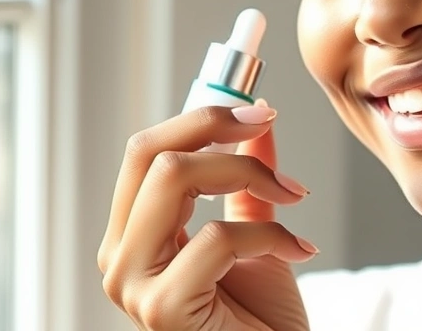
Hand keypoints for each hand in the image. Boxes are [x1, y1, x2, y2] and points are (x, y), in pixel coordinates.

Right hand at [97, 100, 315, 330]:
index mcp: (135, 234)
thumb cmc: (261, 319)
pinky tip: (300, 250)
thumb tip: (259, 120)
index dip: (202, 117)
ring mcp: (134, 285)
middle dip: (216, 126)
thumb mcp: (258, 233)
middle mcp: (121, 256)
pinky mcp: (162, 310)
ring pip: (173, 178)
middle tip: (267, 125)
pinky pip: (218, 237)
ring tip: (293, 196)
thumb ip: (250, 181)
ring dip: (248, 172)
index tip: (260, 110)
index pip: (147, 150)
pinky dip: (273, 234)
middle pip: (149, 153)